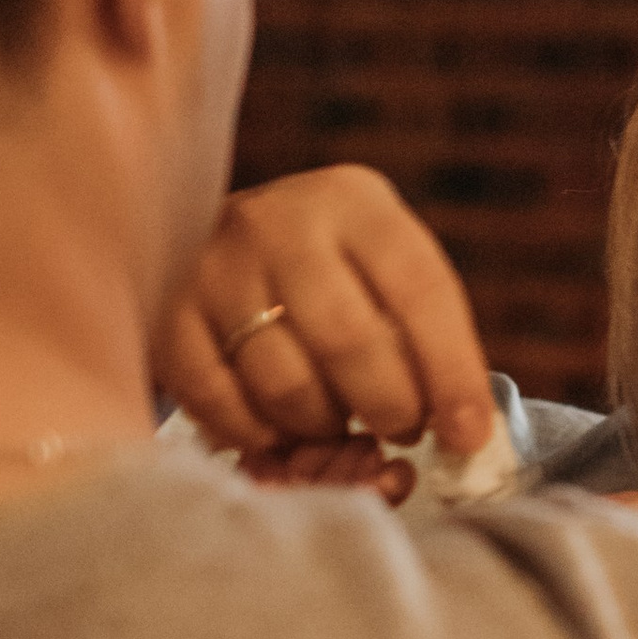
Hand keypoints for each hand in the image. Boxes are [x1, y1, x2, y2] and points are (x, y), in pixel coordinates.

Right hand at [160, 167, 496, 466]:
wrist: (211, 240)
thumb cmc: (327, 273)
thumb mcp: (383, 272)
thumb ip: (426, 337)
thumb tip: (469, 435)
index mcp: (355, 202)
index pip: (421, 291)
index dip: (453, 374)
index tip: (468, 435)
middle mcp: (279, 222)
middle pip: (349, 342)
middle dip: (389, 407)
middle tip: (399, 429)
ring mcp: (215, 266)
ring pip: (285, 383)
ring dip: (323, 425)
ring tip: (336, 420)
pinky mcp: (167, 315)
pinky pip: (222, 403)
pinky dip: (260, 434)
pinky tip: (279, 427)